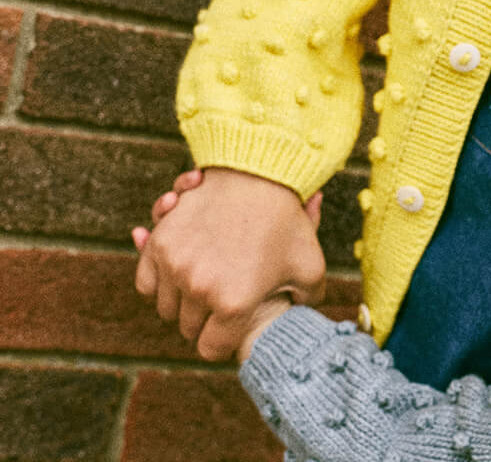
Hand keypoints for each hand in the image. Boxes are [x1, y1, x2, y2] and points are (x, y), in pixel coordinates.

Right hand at [133, 167, 325, 360]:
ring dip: (182, 299)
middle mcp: (201, 289)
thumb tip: (299, 317)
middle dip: (205, 319)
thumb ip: (307, 301)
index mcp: (236, 304)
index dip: (224, 341)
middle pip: (188, 328)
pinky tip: (182, 266)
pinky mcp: (161, 244)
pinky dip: (160, 280)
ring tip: (208, 278)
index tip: (232, 326)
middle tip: (223, 296)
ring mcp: (177, 265)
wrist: (262, 172)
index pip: (212, 349)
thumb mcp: (311, 265)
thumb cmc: (289, 221)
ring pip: (167, 307)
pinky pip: (147, 282)